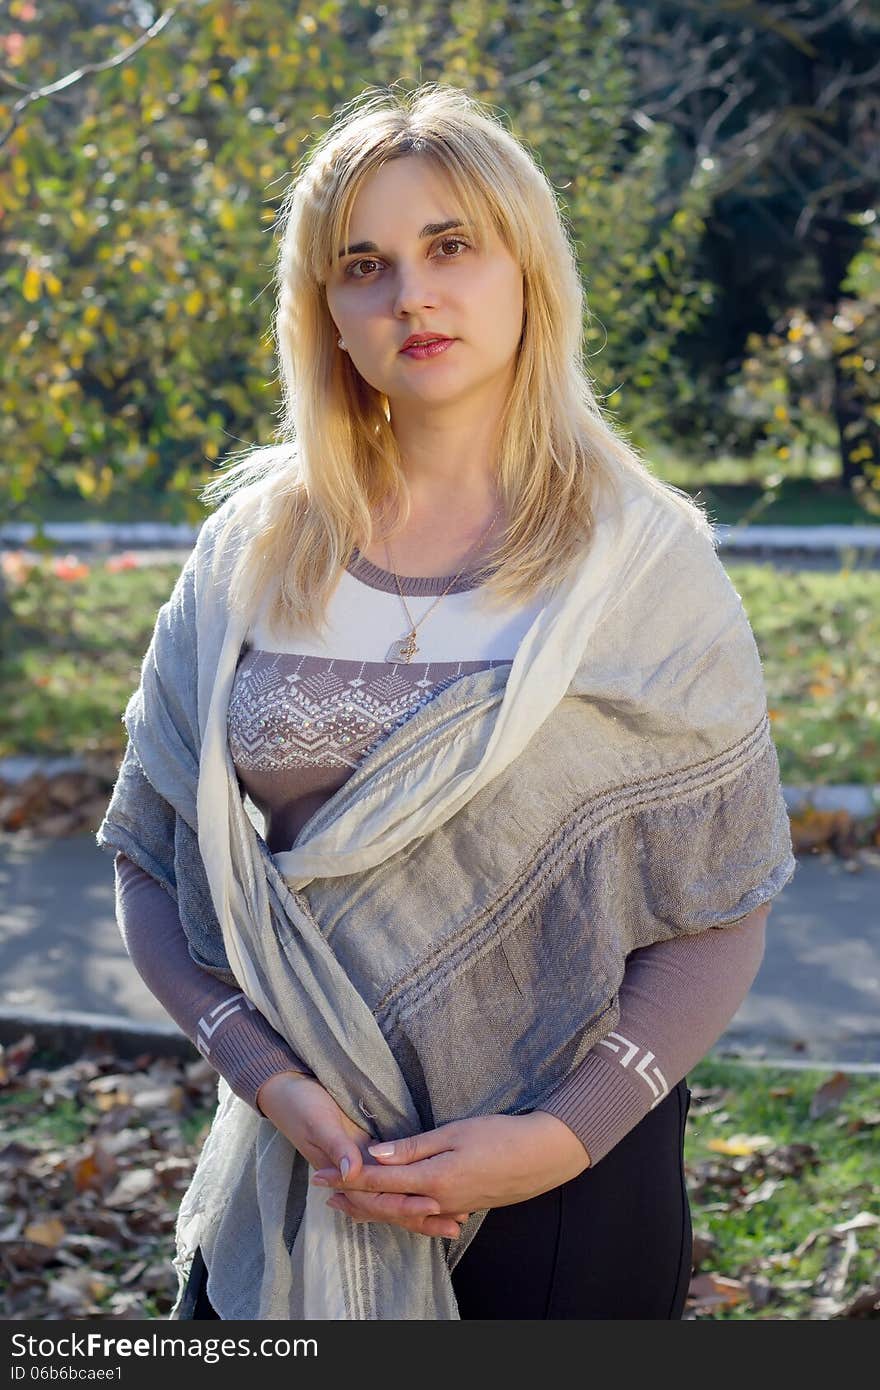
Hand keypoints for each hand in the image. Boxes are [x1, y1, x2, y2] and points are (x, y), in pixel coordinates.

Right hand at [255, 1071, 464, 1238]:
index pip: (374, 1199)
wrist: (288, 1090)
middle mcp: (354, 1175)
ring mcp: (361, 1164)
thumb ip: (337, 1146)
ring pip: (393, 1195)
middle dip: (419, 1215)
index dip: (402, 1204)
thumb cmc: (301, 1106)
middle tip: (453, 1223)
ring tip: (452, 1219)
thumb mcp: (319, 1122)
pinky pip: (393, 1178)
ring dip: (420, 1208)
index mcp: (341, 1173)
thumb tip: (354, 1172)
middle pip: (388, 1205)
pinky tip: (434, 1195)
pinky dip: (412, 1188)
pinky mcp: (368, 1152)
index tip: (431, 1206)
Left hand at [310, 1111, 590, 1234]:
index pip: (378, 1181)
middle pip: (385, 1204)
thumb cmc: (500, 1136)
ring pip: (401, 1212)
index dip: (347, 1178)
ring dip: (372, 1207)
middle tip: (323, 1191)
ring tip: (349, 1203)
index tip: (320, 1174)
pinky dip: (399, 1211)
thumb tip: (375, 1155)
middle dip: (352, 1198)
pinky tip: (394, 1208)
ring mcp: (451, 1207)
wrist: (541, 1157)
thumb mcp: (454, 1132)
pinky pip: (421, 1214)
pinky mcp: (462, 1205)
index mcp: (432, 1179)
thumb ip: (413, 1147)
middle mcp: (438, 1200)